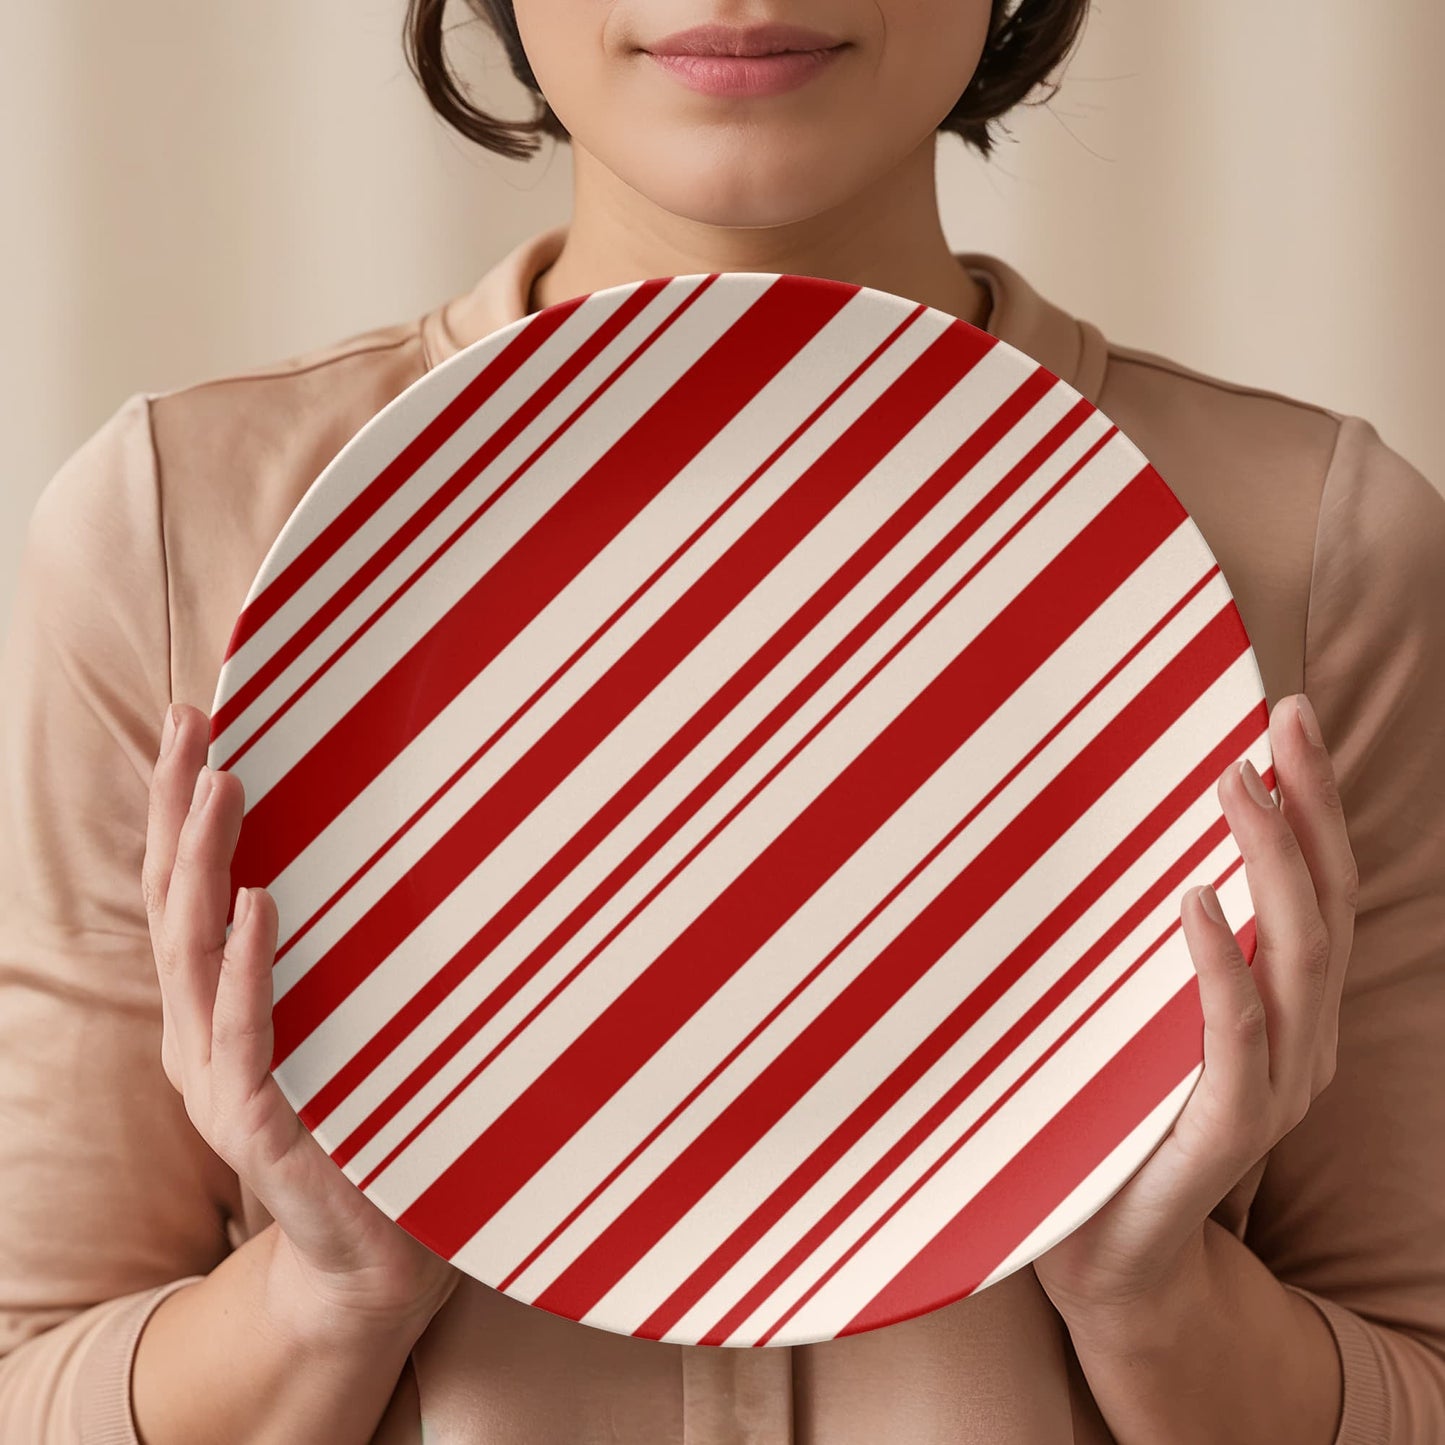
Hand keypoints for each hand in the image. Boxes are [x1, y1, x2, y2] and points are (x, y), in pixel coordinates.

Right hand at [141, 702, 460, 1344]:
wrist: (373, 1254)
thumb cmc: (366, 1123)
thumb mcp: (347, 1019)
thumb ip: (339, 952)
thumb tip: (391, 846)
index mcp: (213, 1011)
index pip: (185, 889)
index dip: (181, 805)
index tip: (196, 718)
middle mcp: (199, 1038)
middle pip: (173, 904)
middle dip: (179, 808)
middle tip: (192, 722)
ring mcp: (219, 1084)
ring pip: (191, 955)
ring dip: (205, 864)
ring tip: (222, 782)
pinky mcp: (256, 1128)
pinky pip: (245, 1036)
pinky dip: (249, 968)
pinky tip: (258, 904)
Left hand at [1031, 691, 1357, 1327]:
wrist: (1107, 1257)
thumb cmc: (1114, 1122)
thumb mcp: (1133, 1014)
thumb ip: (1144, 945)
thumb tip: (1095, 833)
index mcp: (1287, 1012)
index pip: (1319, 887)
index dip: (1314, 799)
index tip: (1285, 711)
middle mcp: (1299, 1044)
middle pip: (1325, 904)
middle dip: (1309, 804)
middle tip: (1279, 719)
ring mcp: (1270, 1089)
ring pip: (1299, 956)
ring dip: (1270, 862)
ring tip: (1236, 784)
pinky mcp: (1224, 1130)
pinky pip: (1237, 1037)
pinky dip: (1223, 966)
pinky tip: (1197, 902)